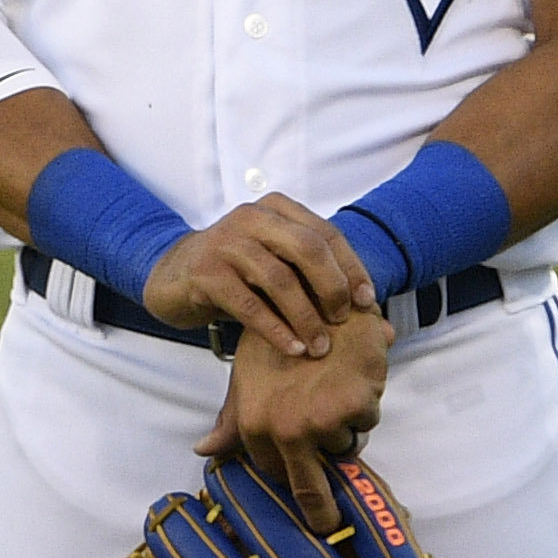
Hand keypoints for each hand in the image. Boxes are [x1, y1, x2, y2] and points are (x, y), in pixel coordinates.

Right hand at [143, 196, 378, 358]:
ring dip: (305, 316)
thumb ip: (321, 288)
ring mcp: (226, 242)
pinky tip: (293, 348)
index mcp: (276, 209)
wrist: (172, 276)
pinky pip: (249, 304)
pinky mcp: (206, 272)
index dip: (351, 268)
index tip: (365, 302)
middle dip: (332, 287)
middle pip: (308, 248)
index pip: (326, 234)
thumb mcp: (278, 269)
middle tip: (342, 321)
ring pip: (279, 279)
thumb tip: (385, 328)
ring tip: (320, 346)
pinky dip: (276, 329)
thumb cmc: (237, 275)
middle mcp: (252, 217)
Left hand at [200, 308, 392, 533]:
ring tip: (335, 390)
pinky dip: (365, 402)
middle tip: (327, 525)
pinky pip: (366, 422)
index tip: (303, 497)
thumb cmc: (277, 337)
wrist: (317, 295)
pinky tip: (353, 375)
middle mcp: (286, 428)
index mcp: (254, 423)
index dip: (290, 480)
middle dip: (320, 510)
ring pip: (344, 446)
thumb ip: (232, 421)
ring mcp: (322, 420)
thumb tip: (203, 452)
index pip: (276, 474)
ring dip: (344, 429)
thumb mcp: (247, 377)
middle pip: (309, 489)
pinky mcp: (356, 406)